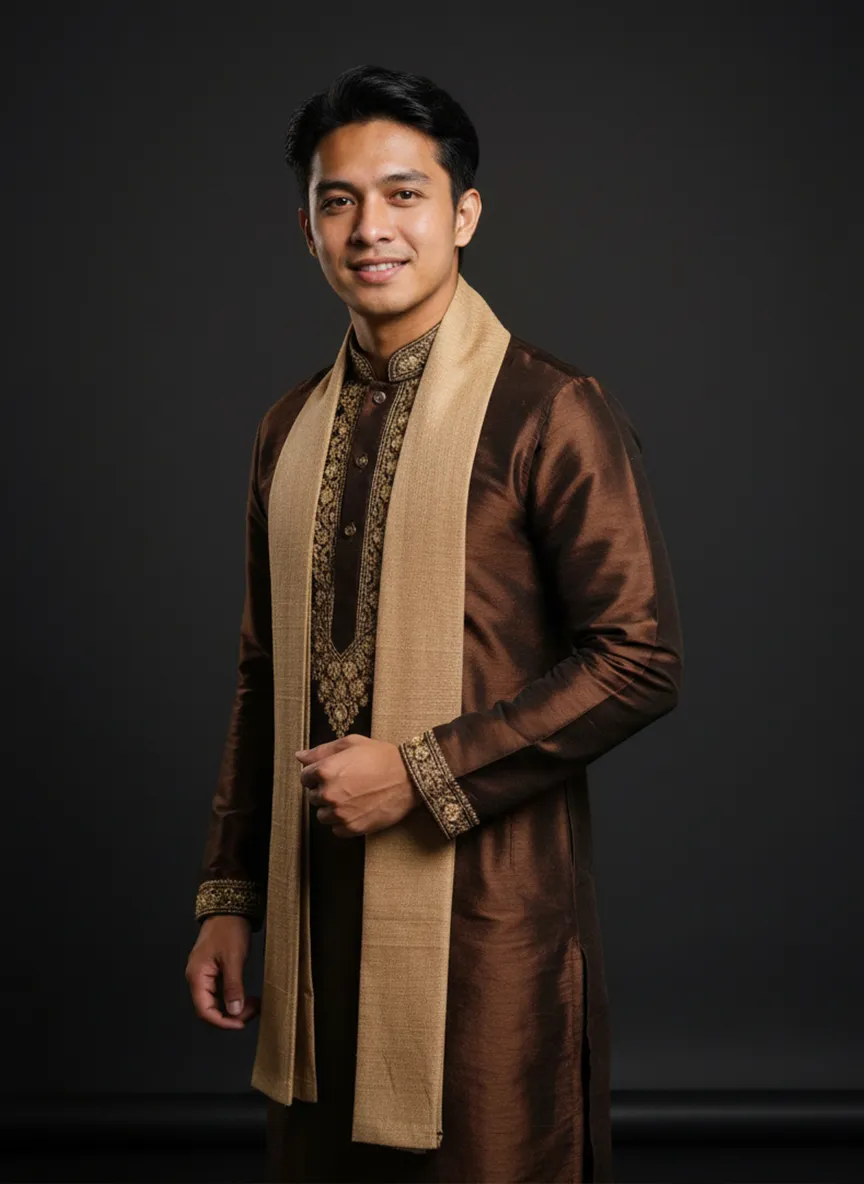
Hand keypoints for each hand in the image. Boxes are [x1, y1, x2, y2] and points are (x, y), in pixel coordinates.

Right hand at [185, 915, 260, 1029]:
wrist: (229, 909)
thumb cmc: (229, 929)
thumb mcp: (234, 958)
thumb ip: (233, 986)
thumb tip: (234, 1011)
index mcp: (197, 976)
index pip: (205, 1010)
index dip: (222, 1022)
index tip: (242, 1023)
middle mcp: (197, 978)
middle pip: (210, 1009)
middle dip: (231, 1015)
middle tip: (253, 1011)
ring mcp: (205, 975)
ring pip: (216, 1002)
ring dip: (234, 1008)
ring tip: (254, 1005)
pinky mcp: (213, 972)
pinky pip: (221, 992)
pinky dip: (234, 998)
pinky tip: (248, 998)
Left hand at [296, 734, 423, 837]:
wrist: (409, 778)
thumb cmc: (381, 756)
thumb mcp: (351, 743)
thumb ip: (322, 751)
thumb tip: (300, 757)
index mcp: (325, 771)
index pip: (305, 778)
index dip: (316, 775)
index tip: (331, 774)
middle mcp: (329, 793)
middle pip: (312, 797)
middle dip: (324, 791)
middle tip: (345, 784)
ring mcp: (340, 813)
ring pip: (322, 816)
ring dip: (332, 808)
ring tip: (351, 798)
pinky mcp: (352, 828)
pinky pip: (336, 830)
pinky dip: (343, 822)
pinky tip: (357, 810)